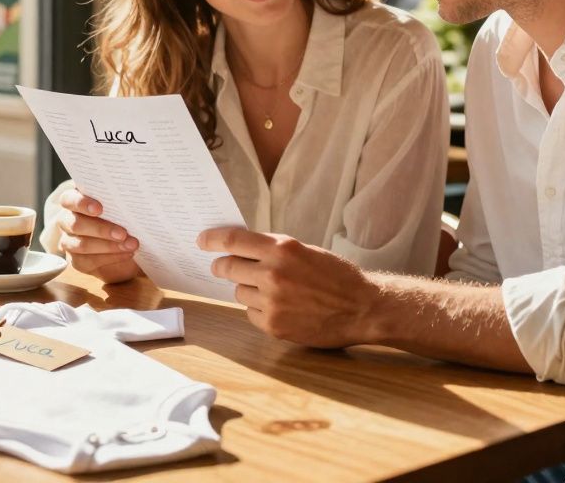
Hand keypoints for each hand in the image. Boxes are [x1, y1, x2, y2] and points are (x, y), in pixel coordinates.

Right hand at [56, 188, 141, 283]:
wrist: (129, 242)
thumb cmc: (123, 215)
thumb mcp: (121, 206)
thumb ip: (118, 201)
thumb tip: (129, 198)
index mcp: (74, 200)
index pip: (68, 199)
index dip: (81, 203)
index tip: (99, 209)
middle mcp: (67, 220)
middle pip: (75, 224)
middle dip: (100, 229)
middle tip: (123, 233)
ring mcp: (69, 242)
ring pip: (81, 245)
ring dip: (108, 246)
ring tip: (131, 245)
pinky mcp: (77, 261)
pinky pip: (89, 261)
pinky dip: (111, 257)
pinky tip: (128, 254)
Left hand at [198, 228, 379, 347]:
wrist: (363, 308)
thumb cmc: (337, 276)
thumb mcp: (305, 251)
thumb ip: (273, 249)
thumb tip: (240, 248)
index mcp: (282, 249)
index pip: (233, 241)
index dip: (212, 240)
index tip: (201, 240)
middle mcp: (273, 274)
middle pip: (227, 267)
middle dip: (223, 266)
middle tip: (223, 266)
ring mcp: (272, 302)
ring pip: (239, 292)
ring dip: (248, 289)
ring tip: (273, 290)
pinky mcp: (273, 326)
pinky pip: (251, 313)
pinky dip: (259, 309)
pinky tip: (281, 308)